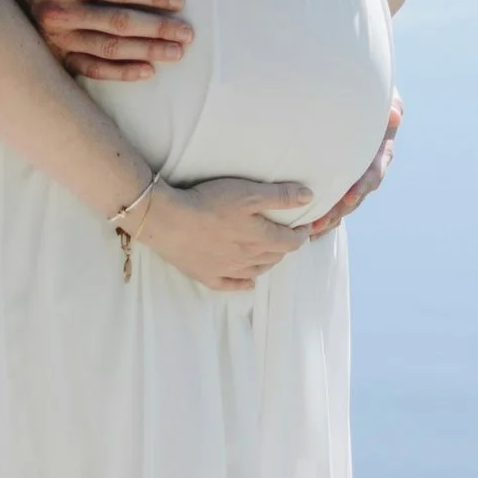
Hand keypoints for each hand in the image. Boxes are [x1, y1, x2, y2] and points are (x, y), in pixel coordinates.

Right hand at [3, 0, 191, 81]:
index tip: (178, 1)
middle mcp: (60, 13)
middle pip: (120, 23)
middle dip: (158, 28)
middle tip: (188, 34)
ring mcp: (56, 40)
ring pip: (110, 49)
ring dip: (147, 51)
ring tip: (176, 53)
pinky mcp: (53, 58)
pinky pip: (91, 69)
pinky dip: (121, 73)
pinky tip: (147, 71)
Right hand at [135, 176, 312, 291]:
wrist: (169, 221)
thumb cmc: (209, 203)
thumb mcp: (249, 193)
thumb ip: (280, 196)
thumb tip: (309, 198)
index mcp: (261, 238)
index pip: (290, 242)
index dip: (300, 234)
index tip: (304, 227)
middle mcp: (248, 258)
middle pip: (275, 257)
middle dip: (285, 247)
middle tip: (287, 237)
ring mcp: (228, 270)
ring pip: (256, 271)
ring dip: (268, 263)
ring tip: (271, 254)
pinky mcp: (207, 276)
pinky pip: (232, 285)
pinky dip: (244, 284)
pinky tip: (248, 282)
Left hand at [309, 91, 400, 237]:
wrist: (352, 96)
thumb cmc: (368, 92)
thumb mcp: (382, 95)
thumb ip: (390, 104)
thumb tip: (395, 115)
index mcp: (380, 151)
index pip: (375, 170)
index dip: (364, 184)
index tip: (350, 196)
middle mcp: (368, 167)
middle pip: (357, 193)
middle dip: (341, 209)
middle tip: (323, 220)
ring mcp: (353, 175)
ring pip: (344, 201)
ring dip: (330, 216)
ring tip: (312, 229)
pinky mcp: (339, 179)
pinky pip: (333, 199)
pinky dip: (323, 213)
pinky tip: (308, 225)